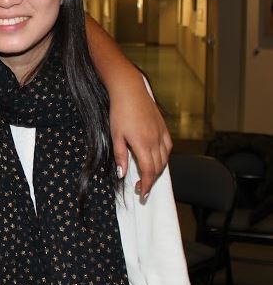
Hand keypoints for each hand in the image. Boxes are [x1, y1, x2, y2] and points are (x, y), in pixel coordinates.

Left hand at [110, 84, 172, 198]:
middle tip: (141, 187)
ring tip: (148, 176)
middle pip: (158, 167)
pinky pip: (168, 147)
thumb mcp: (115, 136)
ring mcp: (162, 134)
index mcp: (143, 145)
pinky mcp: (164, 127)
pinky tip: (157, 159)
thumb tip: (122, 174)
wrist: (130, 91)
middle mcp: (156, 141)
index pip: (149, 171)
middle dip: (151, 180)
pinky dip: (164, 157)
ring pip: (165, 158)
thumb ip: (120, 157)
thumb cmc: (120, 112)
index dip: (146, 185)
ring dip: (158, 170)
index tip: (142, 194)